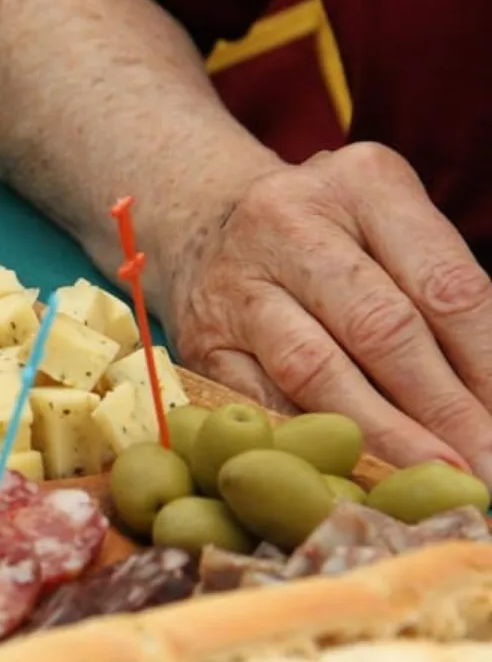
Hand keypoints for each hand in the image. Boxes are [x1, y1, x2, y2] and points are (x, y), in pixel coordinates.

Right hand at [165, 142, 491, 482]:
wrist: (205, 223)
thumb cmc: (327, 235)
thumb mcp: (389, 227)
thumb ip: (438, 296)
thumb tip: (489, 403)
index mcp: (362, 182)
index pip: (443, 284)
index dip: (486, 365)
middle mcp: (288, 221)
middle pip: (380, 327)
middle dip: (441, 410)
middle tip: (480, 470)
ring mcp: (235, 283)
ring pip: (313, 369)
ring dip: (380, 434)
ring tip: (427, 478)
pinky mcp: (199, 340)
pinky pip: (260, 401)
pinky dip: (310, 443)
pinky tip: (351, 473)